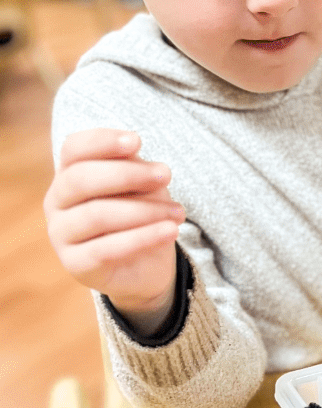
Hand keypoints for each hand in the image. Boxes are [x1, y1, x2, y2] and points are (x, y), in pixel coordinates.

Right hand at [44, 128, 183, 333]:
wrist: (146, 266)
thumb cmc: (141, 215)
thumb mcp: (143, 188)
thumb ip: (136, 171)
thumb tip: (140, 158)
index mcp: (70, 174)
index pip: (74, 149)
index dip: (102, 141)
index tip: (137, 141)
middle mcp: (57, 201)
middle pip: (81, 179)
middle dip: (128, 174)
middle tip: (166, 175)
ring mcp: (61, 234)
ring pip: (97, 215)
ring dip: (144, 210)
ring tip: (178, 212)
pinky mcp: (75, 264)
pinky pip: (107, 249)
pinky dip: (143, 238)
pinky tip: (170, 231)